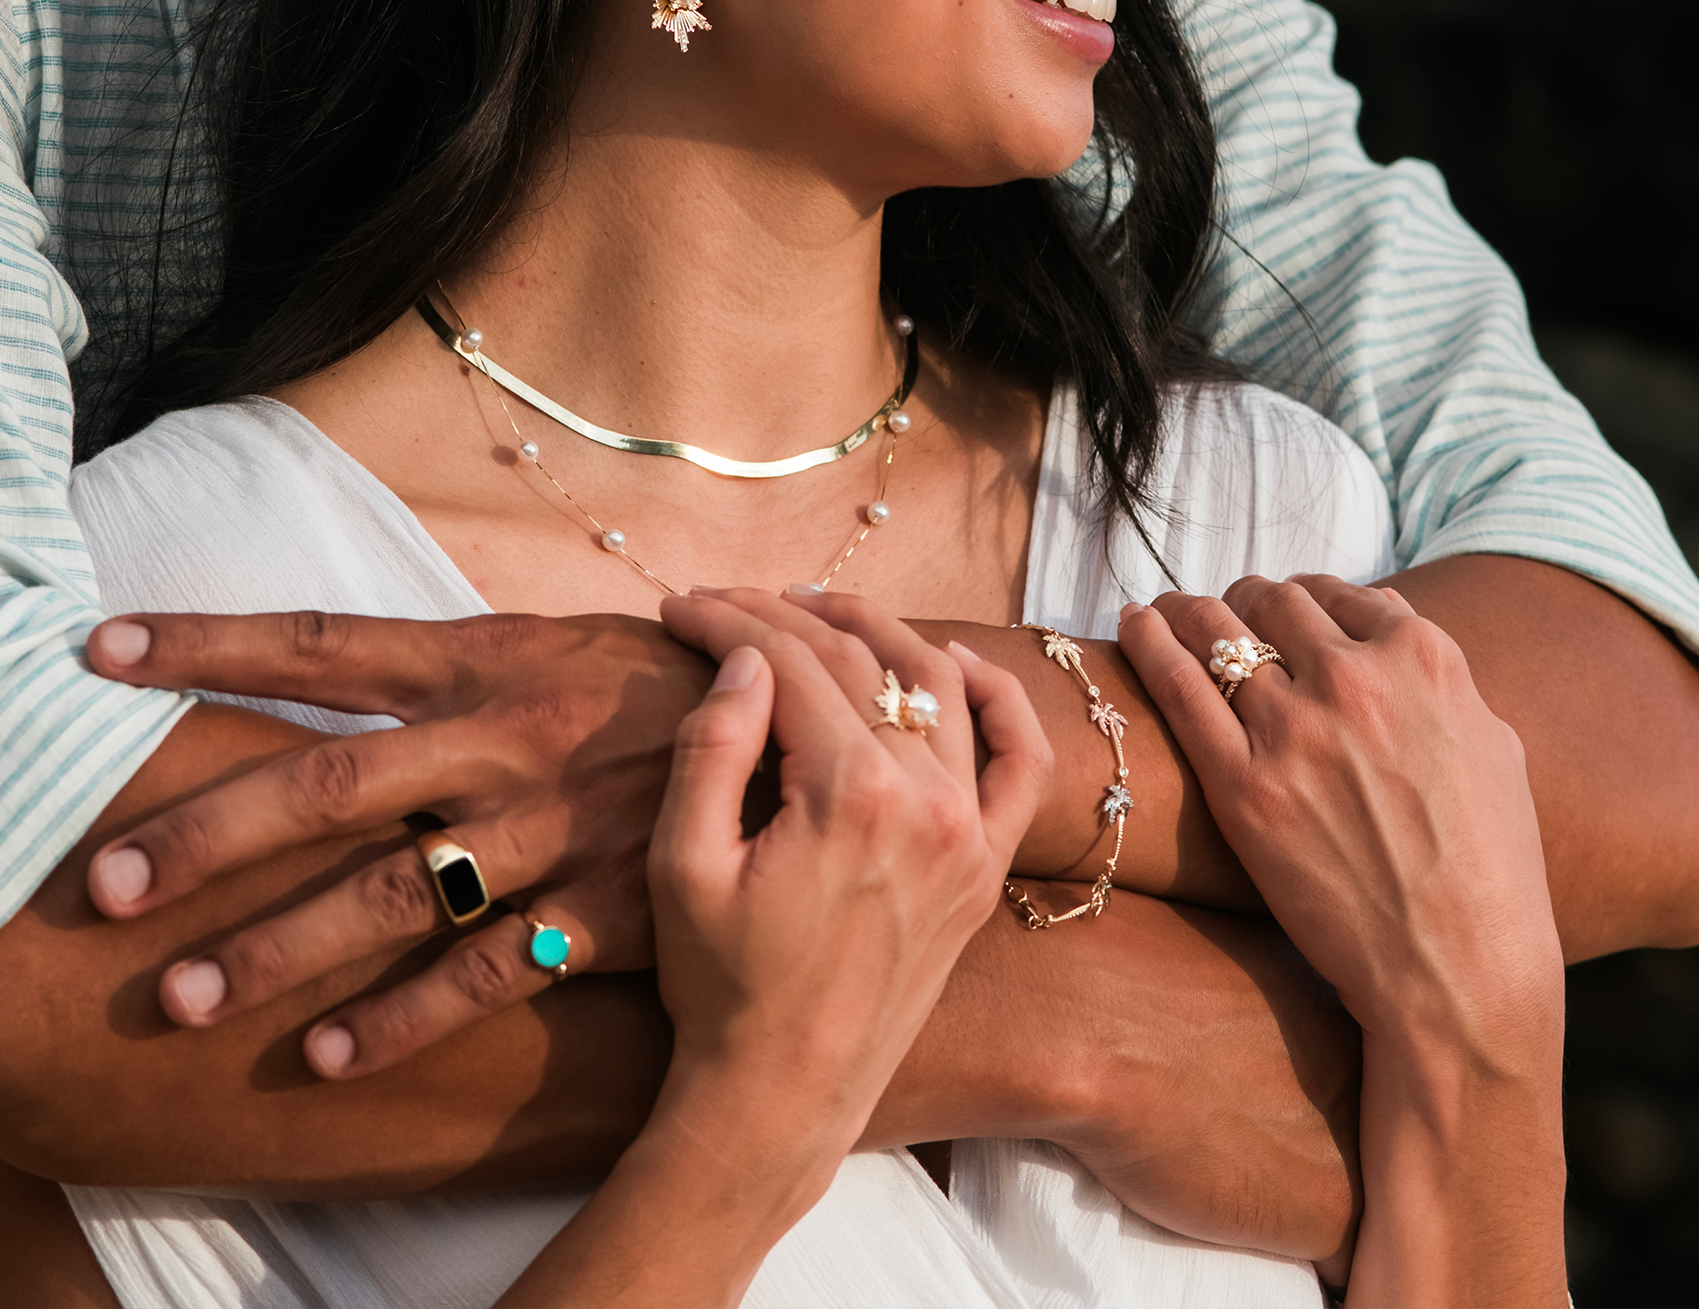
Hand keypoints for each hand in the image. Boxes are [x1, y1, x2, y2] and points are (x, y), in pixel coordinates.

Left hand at [82, 608, 712, 1074]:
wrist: (812, 725)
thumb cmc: (656, 679)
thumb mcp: (553, 641)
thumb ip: (449, 662)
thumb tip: (324, 660)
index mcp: (482, 658)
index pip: (318, 643)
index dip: (204, 645)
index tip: (95, 651)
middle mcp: (502, 738)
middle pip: (329, 784)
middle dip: (210, 832)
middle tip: (103, 882)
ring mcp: (553, 827)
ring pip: (394, 894)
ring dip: (279, 949)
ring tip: (182, 997)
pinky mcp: (604, 904)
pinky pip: (489, 973)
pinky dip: (404, 1020)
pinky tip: (328, 1061)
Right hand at [651, 604, 1048, 1110]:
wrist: (783, 1095)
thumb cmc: (720, 984)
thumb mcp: (681, 863)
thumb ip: (713, 746)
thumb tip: (747, 658)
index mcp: (849, 796)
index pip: (788, 663)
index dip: (727, 623)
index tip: (678, 609)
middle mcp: (928, 801)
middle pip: (856, 662)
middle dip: (780, 617)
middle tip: (724, 603)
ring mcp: (969, 832)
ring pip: (937, 685)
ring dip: (875, 632)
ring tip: (812, 609)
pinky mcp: (986, 865)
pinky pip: (1020, 761)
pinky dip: (997, 699)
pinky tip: (954, 662)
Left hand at [1121, 578, 1568, 1303]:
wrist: (1459, 970)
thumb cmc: (1490, 873)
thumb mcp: (1494, 751)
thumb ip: (1442, 688)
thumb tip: (1400, 650)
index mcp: (1425, 659)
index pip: (1343, 593)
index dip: (1310, 600)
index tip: (1287, 613)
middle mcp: (1356, 678)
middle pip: (1274, 602)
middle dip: (1249, 604)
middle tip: (1228, 618)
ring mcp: (1293, 729)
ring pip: (1217, 627)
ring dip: (1190, 610)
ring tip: (1168, 610)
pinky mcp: (1241, 782)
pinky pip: (1176, 683)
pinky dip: (1148, 639)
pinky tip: (1133, 623)